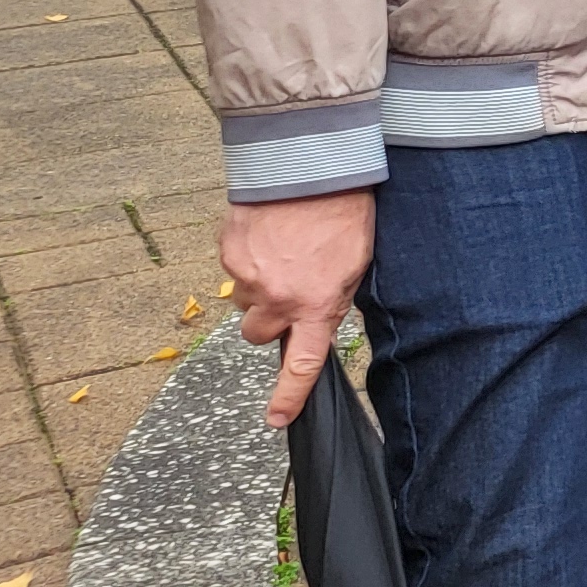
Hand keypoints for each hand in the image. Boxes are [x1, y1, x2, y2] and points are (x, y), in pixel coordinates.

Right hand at [224, 189, 374, 428]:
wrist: (311, 168)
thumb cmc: (345, 213)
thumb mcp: (357, 263)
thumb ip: (335, 298)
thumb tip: (320, 319)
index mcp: (316, 304)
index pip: (302, 363)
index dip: (288, 395)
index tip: (276, 418)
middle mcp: (278, 297)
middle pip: (258, 334)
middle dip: (269, 320)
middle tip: (288, 292)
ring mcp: (248, 276)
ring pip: (244, 300)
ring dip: (259, 288)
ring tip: (283, 253)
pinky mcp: (228, 252)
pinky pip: (233, 269)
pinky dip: (248, 259)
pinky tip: (269, 236)